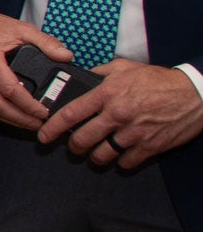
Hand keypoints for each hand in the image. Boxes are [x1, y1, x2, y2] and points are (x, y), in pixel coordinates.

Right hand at [0, 7, 78, 131]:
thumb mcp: (23, 29)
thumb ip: (47, 42)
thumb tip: (66, 56)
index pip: (9, 89)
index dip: (28, 104)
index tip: (43, 112)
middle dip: (19, 119)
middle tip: (37, 124)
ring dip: (9, 119)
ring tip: (28, 123)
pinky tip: (12, 115)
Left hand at [42, 59, 202, 169]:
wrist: (194, 94)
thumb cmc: (159, 80)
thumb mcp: (125, 68)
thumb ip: (100, 73)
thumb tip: (81, 77)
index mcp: (107, 94)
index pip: (70, 114)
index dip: (52, 127)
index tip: (44, 135)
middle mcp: (117, 115)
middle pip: (82, 140)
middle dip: (73, 147)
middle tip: (73, 147)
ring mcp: (133, 134)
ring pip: (101, 155)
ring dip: (95, 157)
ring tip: (95, 152)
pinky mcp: (149, 147)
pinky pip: (125, 163)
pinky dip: (120, 162)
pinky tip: (120, 155)